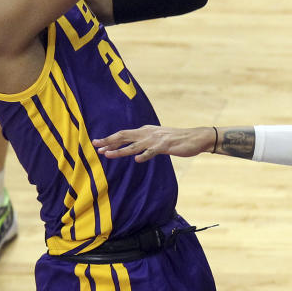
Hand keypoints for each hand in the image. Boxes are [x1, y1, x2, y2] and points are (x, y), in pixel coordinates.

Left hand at [92, 125, 215, 161]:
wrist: (196, 137)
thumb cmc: (178, 140)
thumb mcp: (159, 139)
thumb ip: (147, 143)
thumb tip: (135, 150)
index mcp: (146, 130)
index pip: (124, 134)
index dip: (110, 139)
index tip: (98, 144)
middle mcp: (148, 133)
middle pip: (124, 136)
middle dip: (109, 141)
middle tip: (95, 146)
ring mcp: (156, 139)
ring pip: (134, 145)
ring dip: (120, 150)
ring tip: (107, 154)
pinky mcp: (165, 146)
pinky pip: (152, 151)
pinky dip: (144, 155)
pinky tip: (137, 159)